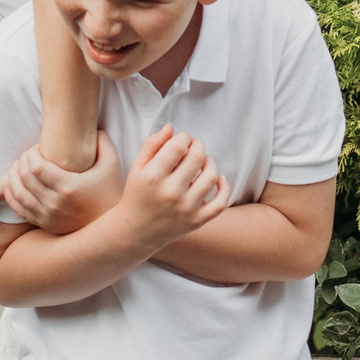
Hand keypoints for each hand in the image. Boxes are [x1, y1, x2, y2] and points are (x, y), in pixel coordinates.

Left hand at [0, 131, 121, 232]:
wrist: (113, 227)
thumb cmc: (112, 192)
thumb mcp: (112, 164)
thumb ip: (102, 142)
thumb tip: (92, 126)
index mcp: (68, 187)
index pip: (36, 167)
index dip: (31, 154)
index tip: (36, 148)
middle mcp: (55, 204)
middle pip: (25, 178)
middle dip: (22, 161)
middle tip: (27, 155)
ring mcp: (48, 216)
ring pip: (18, 194)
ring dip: (13, 177)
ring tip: (18, 166)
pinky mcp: (45, 225)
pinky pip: (19, 209)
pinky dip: (12, 195)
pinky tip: (14, 183)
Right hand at [114, 125, 228, 251]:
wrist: (136, 231)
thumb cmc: (136, 194)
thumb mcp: (137, 168)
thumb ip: (151, 144)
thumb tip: (171, 128)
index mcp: (153, 177)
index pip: (178, 146)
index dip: (184, 137)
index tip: (182, 139)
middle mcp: (170, 193)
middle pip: (197, 157)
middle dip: (198, 146)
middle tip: (194, 147)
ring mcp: (186, 208)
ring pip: (212, 176)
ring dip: (210, 163)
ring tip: (203, 162)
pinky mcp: (197, 221)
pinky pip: (221, 202)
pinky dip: (224, 187)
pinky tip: (217, 179)